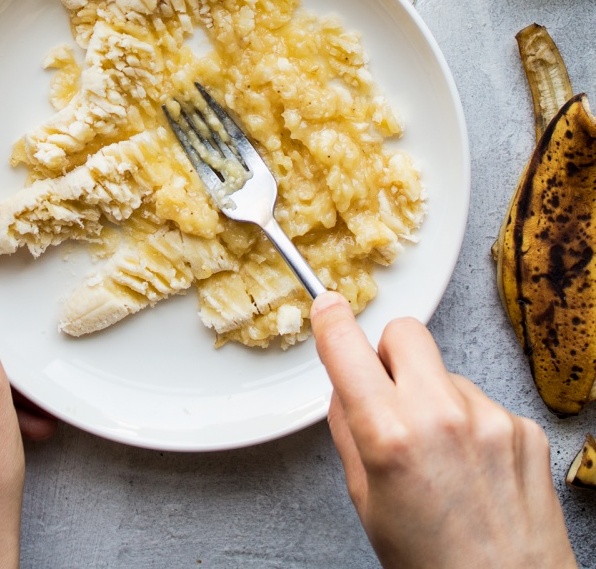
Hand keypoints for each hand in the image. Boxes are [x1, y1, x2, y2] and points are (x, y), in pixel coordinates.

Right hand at [311, 293, 576, 568]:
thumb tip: (344, 387)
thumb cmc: (433, 566)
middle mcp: (442, 415)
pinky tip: (475, 470)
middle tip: (390, 394)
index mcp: (390, 436)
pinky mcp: (523, 427)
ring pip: (446, 372)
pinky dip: (473, 426)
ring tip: (443, 458)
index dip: (331, 321)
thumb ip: (350, 434)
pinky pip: (483, 403)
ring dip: (436, 399)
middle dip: (389, 355)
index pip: (346, 346)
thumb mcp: (367, 503)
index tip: (327, 307)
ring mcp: (489, 417)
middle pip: (404, 332)